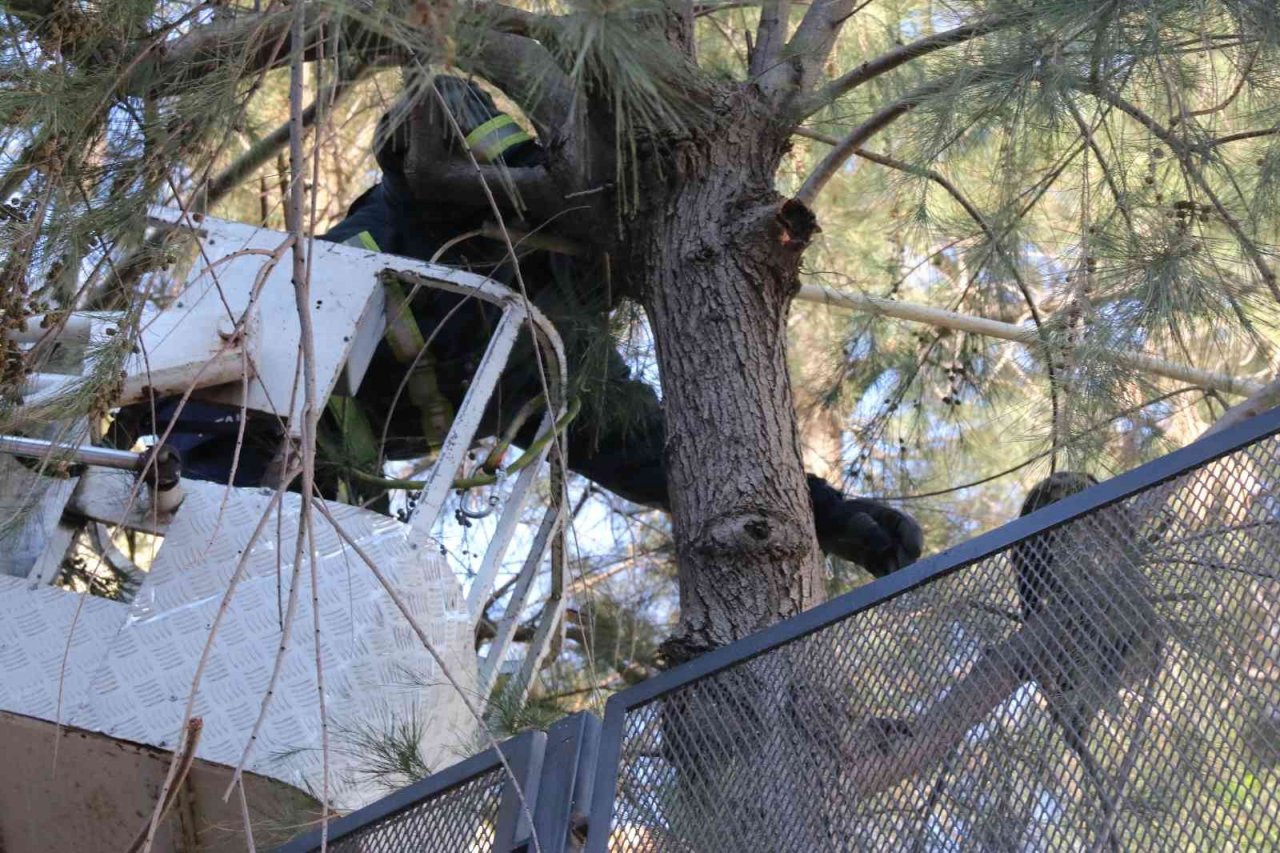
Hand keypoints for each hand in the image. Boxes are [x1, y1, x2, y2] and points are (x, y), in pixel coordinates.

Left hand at [807, 475, 923, 575]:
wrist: (821, 526)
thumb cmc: (836, 517)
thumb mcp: (850, 521)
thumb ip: (867, 530)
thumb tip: (887, 545)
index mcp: (889, 517)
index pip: (909, 527)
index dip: (914, 539)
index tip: (914, 551)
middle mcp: (891, 534)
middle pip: (907, 549)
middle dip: (907, 560)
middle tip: (903, 572)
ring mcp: (884, 550)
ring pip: (898, 563)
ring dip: (898, 574)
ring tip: (894, 584)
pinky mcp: (874, 563)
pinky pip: (884, 573)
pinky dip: (886, 581)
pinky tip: (885, 590)